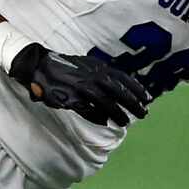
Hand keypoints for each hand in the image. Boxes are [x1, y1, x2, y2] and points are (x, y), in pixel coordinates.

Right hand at [9, 43, 152, 127]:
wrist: (39, 65)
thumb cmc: (66, 67)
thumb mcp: (88, 65)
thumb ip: (103, 74)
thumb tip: (120, 87)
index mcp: (98, 67)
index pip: (123, 79)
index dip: (137, 89)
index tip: (149, 99)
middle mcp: (92, 76)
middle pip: (118, 92)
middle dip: (133, 104)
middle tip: (144, 114)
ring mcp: (81, 87)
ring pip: (105, 103)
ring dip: (117, 113)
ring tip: (126, 123)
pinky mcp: (69, 98)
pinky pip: (86, 110)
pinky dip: (96, 116)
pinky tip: (104, 122)